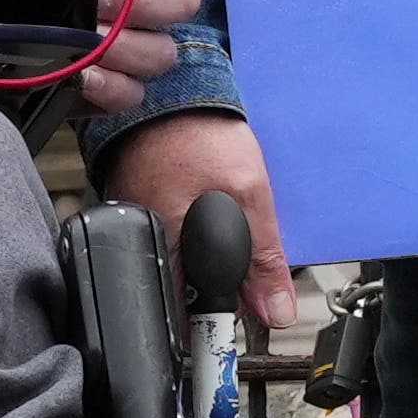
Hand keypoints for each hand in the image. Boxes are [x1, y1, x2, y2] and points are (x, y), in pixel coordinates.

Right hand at [97, 100, 298, 327]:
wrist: (174, 91)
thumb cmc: (201, 132)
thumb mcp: (250, 193)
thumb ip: (263, 257)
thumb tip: (276, 310)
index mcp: (163, 244)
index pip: (184, 314)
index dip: (216, 323)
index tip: (237, 326)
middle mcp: (144, 239)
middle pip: (186, 292)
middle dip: (221, 288)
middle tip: (247, 265)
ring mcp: (141, 223)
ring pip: (186, 265)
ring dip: (214, 261)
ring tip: (233, 231)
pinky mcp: (146, 208)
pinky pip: (179, 238)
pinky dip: (202, 236)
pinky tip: (216, 216)